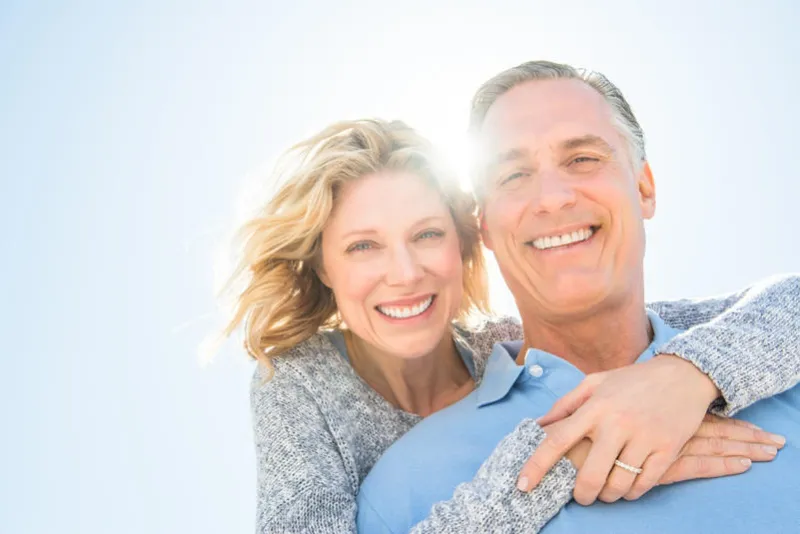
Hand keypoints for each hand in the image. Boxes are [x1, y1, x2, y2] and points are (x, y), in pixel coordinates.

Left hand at [515, 354, 785, 503]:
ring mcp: (644, 437)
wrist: (684, 374)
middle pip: (590, 475)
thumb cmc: (634, 379)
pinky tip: (628, 486)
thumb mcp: (596, 382)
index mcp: (595, 406)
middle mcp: (617, 423)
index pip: (558, 440)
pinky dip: (633, 492)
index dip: (537, 465)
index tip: (523, 485)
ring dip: (609, 495)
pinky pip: (645, 484)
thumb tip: (539, 426)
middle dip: (582, 494)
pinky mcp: (668, 448)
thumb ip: (566, 404)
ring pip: (619, 485)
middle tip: (582, 496)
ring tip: (607, 490)